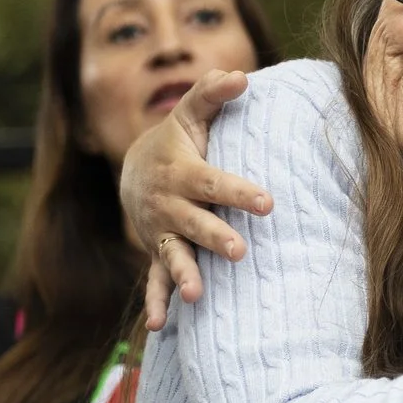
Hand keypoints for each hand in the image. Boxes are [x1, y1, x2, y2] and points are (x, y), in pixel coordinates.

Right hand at [118, 70, 272, 329]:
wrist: (134, 172)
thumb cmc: (177, 141)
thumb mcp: (190, 114)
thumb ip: (213, 93)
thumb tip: (242, 75)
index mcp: (182, 172)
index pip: (214, 182)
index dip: (240, 191)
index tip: (268, 203)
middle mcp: (169, 204)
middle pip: (194, 222)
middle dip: (214, 236)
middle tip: (240, 251)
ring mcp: (160, 231)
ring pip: (172, 254)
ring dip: (183, 274)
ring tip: (196, 294)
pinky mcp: (157, 252)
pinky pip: (154, 279)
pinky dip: (155, 301)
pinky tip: (157, 327)